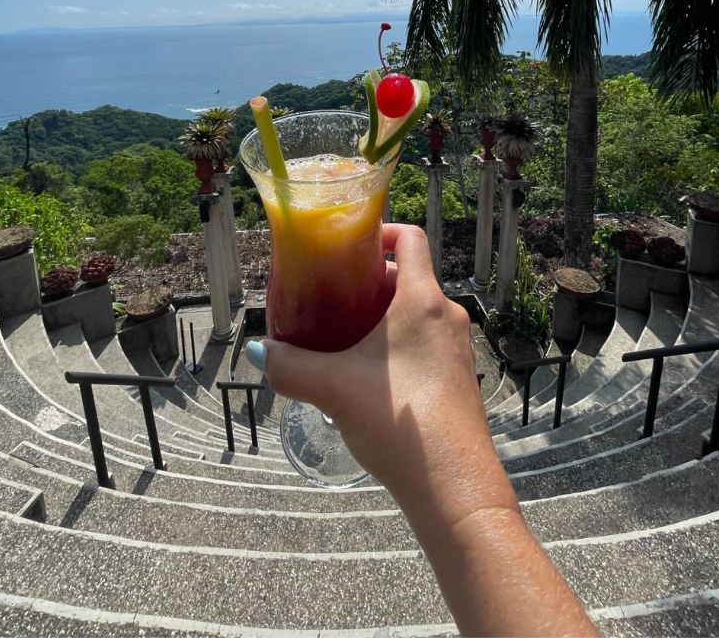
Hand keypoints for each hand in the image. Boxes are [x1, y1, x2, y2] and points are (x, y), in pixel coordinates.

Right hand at [255, 224, 503, 507]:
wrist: (453, 486)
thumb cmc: (399, 422)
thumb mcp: (333, 387)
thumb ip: (291, 366)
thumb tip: (260, 353)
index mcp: (423, 301)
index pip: (410, 239)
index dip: (381, 232)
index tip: (350, 246)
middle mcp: (447, 317)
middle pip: (409, 277)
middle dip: (370, 283)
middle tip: (333, 297)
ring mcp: (458, 349)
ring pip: (418, 313)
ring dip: (383, 317)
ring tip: (346, 339)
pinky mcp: (459, 379)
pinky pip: (427, 344)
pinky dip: (399, 345)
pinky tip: (370, 377)